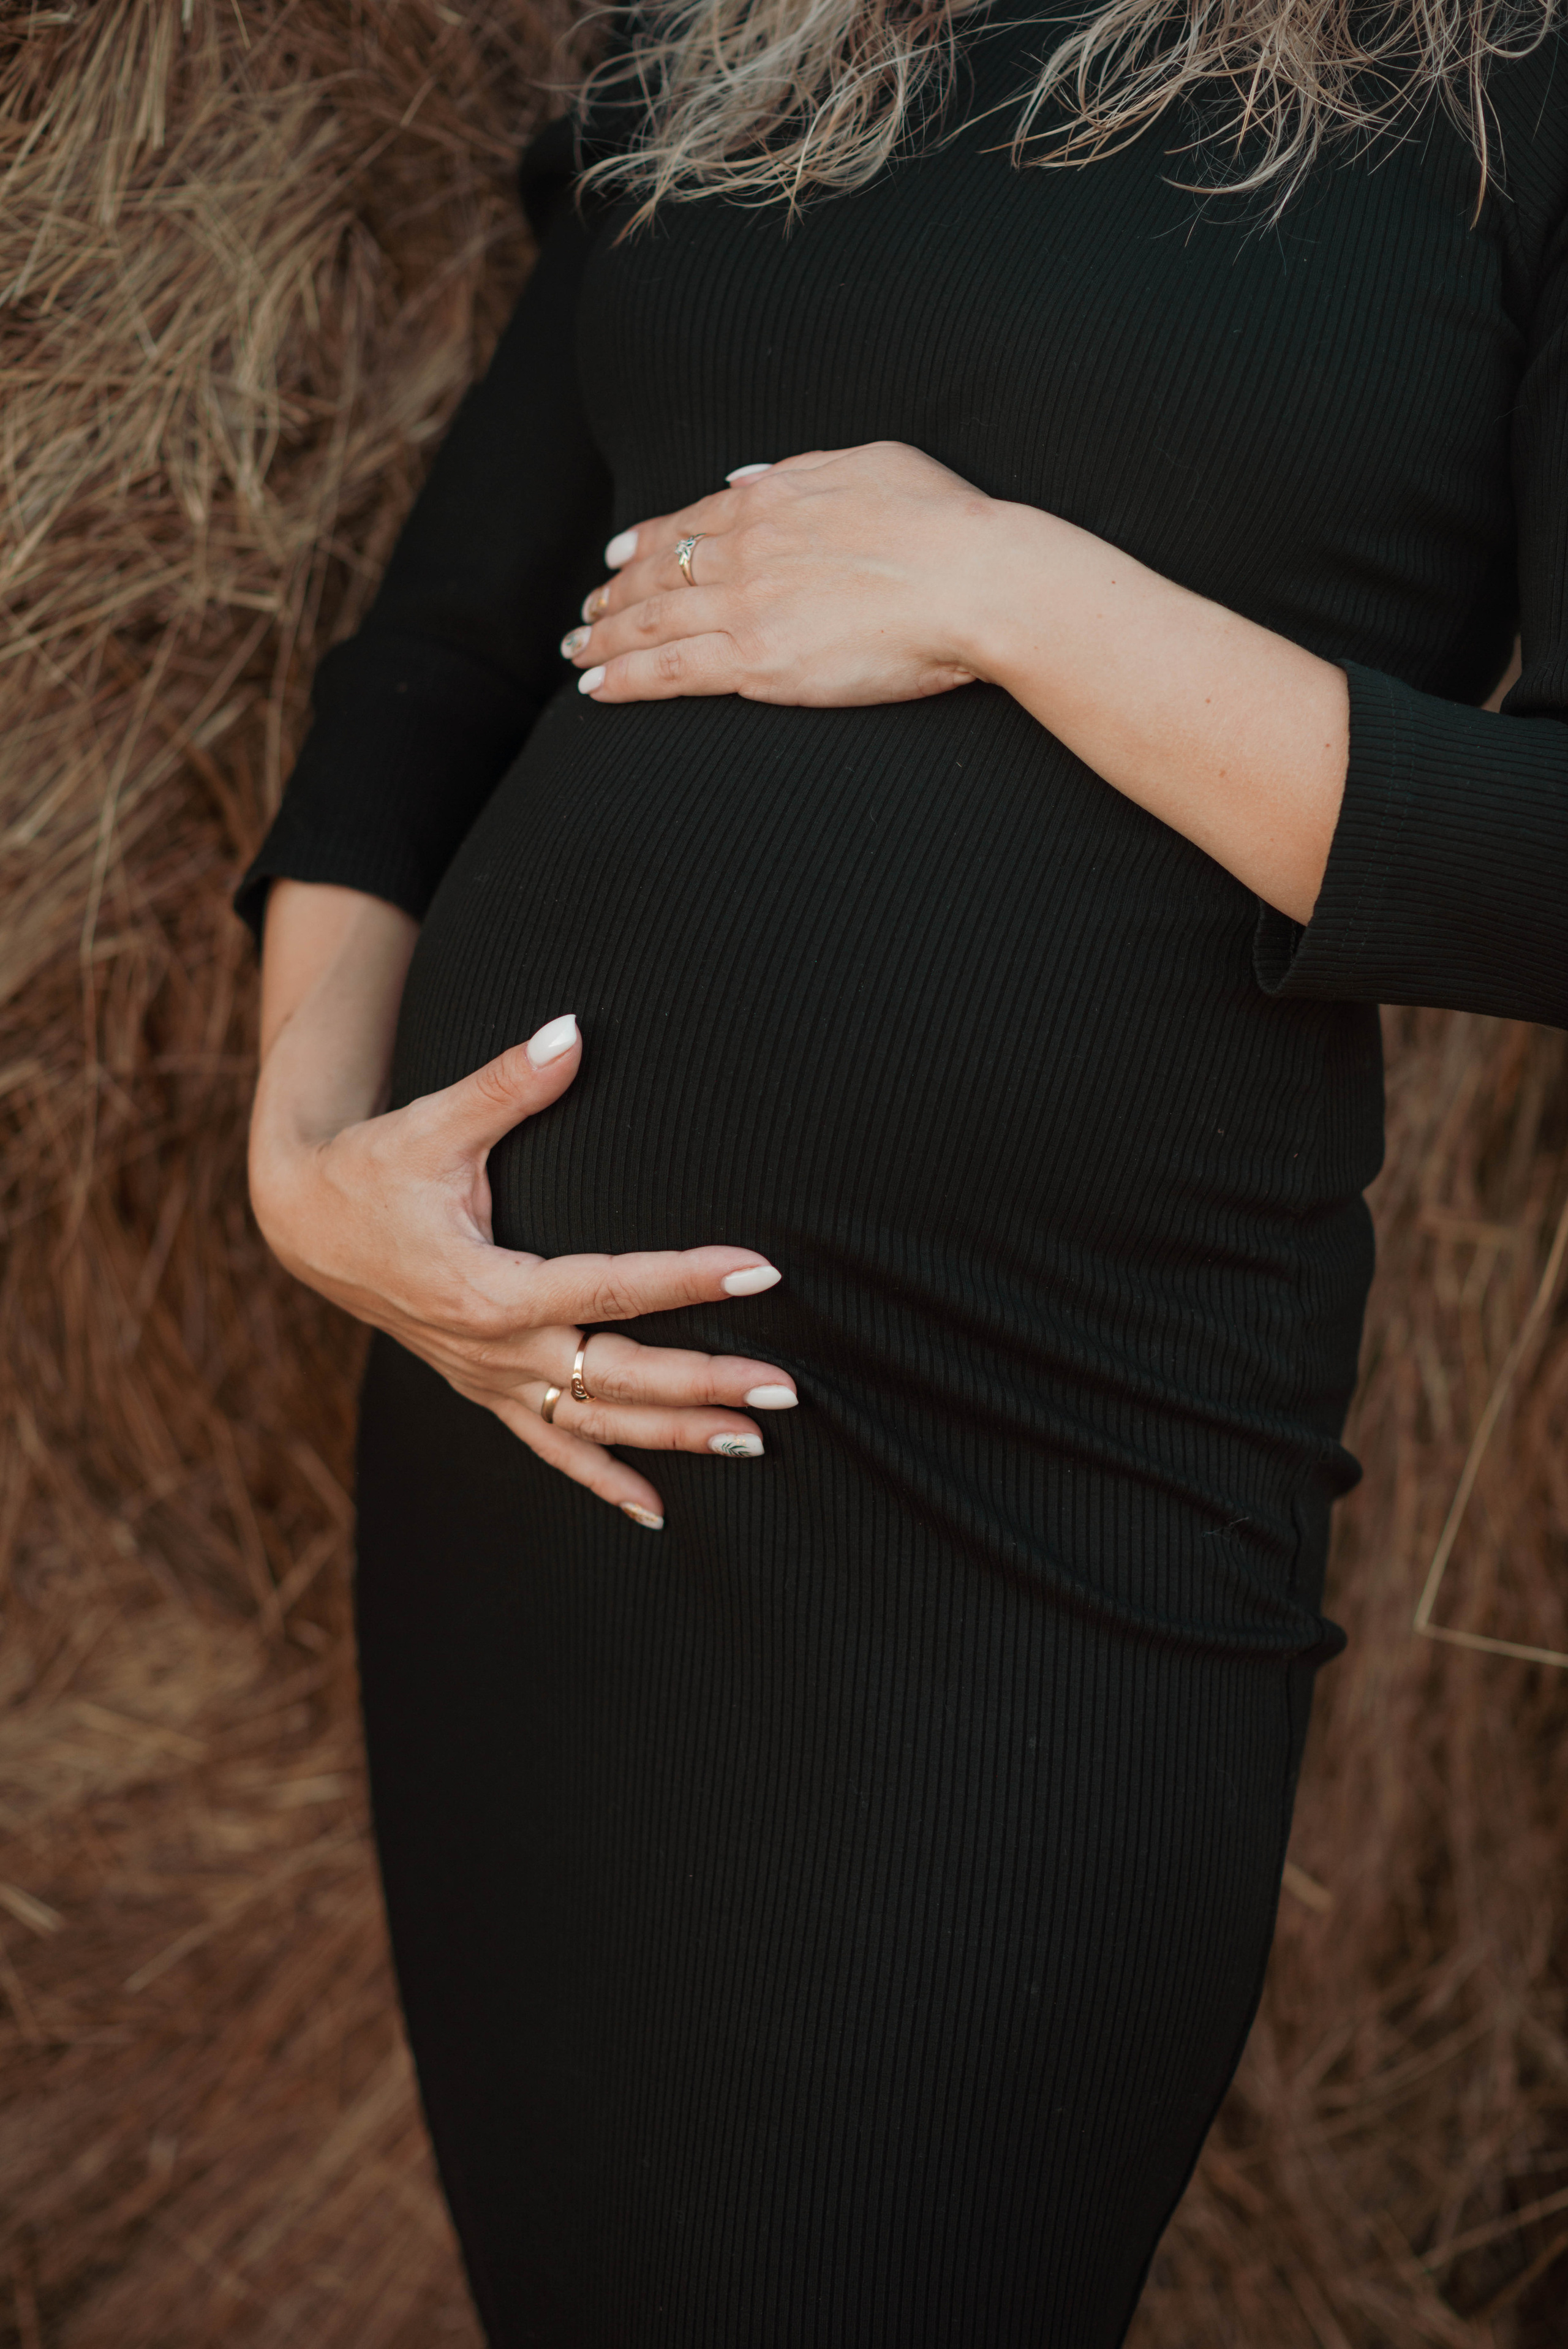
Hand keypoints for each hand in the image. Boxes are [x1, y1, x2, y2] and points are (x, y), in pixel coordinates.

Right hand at [250, 1007, 797, 1531]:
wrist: (305, 1225)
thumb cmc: (372, 1168)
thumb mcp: (431, 1124)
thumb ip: (506, 1085)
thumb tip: (569, 1032)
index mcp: (485, 1288)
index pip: (608, 1288)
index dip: (687, 1279)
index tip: (758, 1270)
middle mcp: (492, 1348)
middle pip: (616, 1375)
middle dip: (703, 1382)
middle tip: (784, 1386)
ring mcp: (488, 1378)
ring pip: (593, 1425)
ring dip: (672, 1436)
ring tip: (753, 1443)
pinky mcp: (483, 1388)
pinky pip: (548, 1446)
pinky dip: (601, 1480)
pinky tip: (658, 1512)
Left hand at [559, 443, 996, 706]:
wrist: (972, 578)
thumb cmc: (945, 521)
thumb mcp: (871, 463)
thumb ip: (801, 472)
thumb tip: (750, 479)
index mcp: (772, 501)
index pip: (688, 524)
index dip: (644, 544)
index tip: (616, 559)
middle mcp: (744, 550)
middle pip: (657, 574)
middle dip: (613, 596)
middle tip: (586, 613)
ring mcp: (745, 606)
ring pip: (651, 623)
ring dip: (605, 638)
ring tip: (578, 651)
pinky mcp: (756, 662)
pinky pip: (670, 672)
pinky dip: (625, 678)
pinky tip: (595, 688)